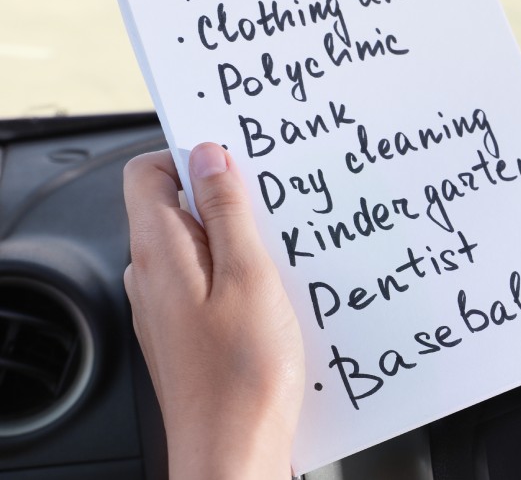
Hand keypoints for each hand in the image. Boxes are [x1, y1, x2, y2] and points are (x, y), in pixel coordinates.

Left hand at [124, 144, 303, 478]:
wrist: (235, 448)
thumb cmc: (242, 377)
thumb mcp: (249, 276)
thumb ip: (228, 212)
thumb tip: (211, 158)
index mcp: (159, 252)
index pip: (150, 172)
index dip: (194, 158)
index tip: (241, 164)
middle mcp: (153, 276)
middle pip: (180, 207)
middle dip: (230, 201)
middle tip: (275, 217)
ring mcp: (168, 306)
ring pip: (202, 246)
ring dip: (242, 242)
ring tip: (283, 263)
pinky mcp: (189, 331)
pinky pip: (211, 282)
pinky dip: (243, 277)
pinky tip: (277, 298)